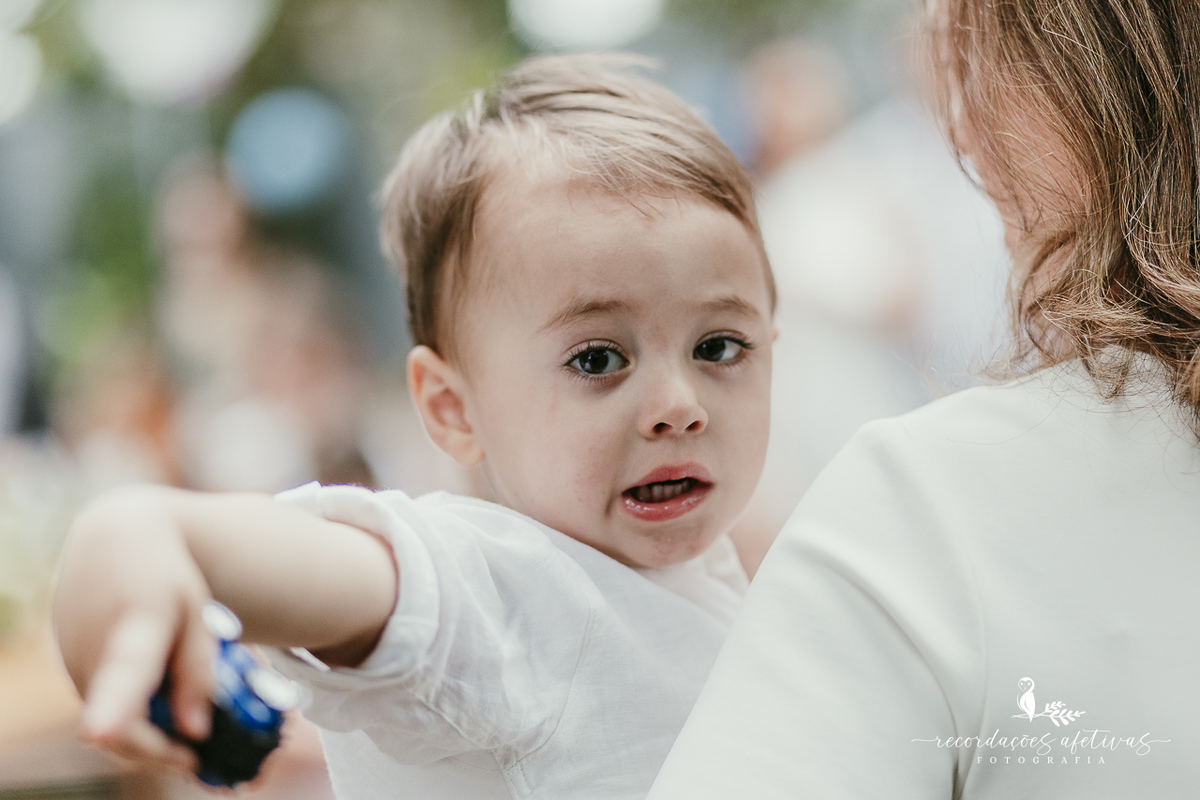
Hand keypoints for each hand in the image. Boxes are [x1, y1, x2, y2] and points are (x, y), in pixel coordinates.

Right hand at [54, 486, 215, 773]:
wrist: (114, 538)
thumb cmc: (166, 576)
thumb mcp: (197, 613)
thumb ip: (198, 672)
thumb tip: (195, 731)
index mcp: (138, 621)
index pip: (125, 669)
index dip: (112, 706)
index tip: (99, 732)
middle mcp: (93, 644)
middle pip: (118, 722)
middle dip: (155, 749)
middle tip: (191, 757)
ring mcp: (71, 657)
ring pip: (108, 718)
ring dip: (142, 731)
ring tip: (176, 717)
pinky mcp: (65, 664)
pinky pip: (100, 702)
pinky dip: (125, 710)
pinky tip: (148, 684)